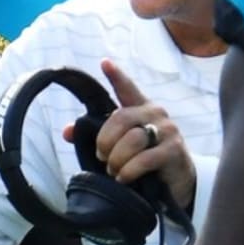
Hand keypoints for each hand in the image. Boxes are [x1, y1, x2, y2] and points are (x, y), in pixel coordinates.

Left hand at [62, 60, 194, 211]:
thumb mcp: (121, 145)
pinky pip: (144, 159)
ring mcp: (167, 131)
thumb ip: (97, 135)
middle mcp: (155, 114)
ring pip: (133, 140)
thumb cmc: (144, 158)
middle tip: (102, 157)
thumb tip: (67, 131)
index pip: (127, 89)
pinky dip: (129, 171)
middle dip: (105, 141)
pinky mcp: (173, 151)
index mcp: (140, 108)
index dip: (116, 76)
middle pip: (121, 119)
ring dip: (117, 159)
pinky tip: (124, 178)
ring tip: (114, 171)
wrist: (176, 181)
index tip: (104, 63)